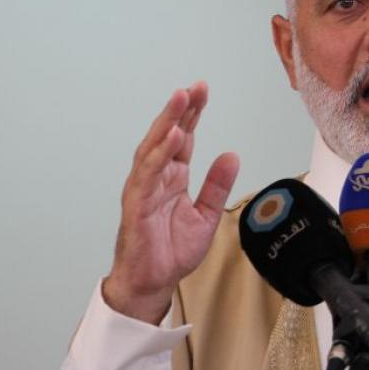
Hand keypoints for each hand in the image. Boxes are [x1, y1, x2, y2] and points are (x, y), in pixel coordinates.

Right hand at [104, 82, 239, 323]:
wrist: (153, 282)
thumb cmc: (171, 250)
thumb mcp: (206, 214)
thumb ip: (217, 185)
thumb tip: (232, 155)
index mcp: (173, 177)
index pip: (183, 138)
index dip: (192, 114)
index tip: (202, 91)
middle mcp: (157, 177)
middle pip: (168, 135)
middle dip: (181, 110)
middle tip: (194, 87)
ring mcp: (144, 188)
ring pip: (154, 148)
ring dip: (167, 122)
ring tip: (181, 100)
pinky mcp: (137, 204)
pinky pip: (147, 174)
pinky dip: (159, 154)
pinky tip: (172, 138)